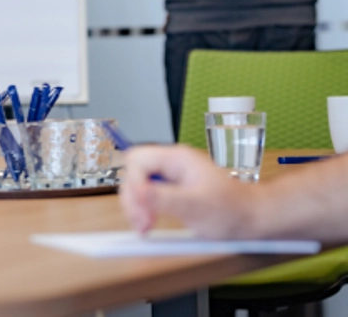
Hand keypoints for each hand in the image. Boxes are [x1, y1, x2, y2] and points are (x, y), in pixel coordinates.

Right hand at [119, 145, 255, 238]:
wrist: (253, 219)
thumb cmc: (233, 211)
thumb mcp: (198, 206)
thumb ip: (166, 198)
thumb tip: (137, 191)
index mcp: (177, 158)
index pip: (138, 160)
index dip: (134, 184)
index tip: (142, 210)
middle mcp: (171, 163)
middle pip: (133, 172)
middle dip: (132, 198)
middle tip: (143, 224)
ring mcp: (170, 176)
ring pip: (136, 184)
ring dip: (135, 206)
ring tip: (145, 227)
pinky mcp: (170, 190)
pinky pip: (145, 195)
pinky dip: (142, 209)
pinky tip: (149, 223)